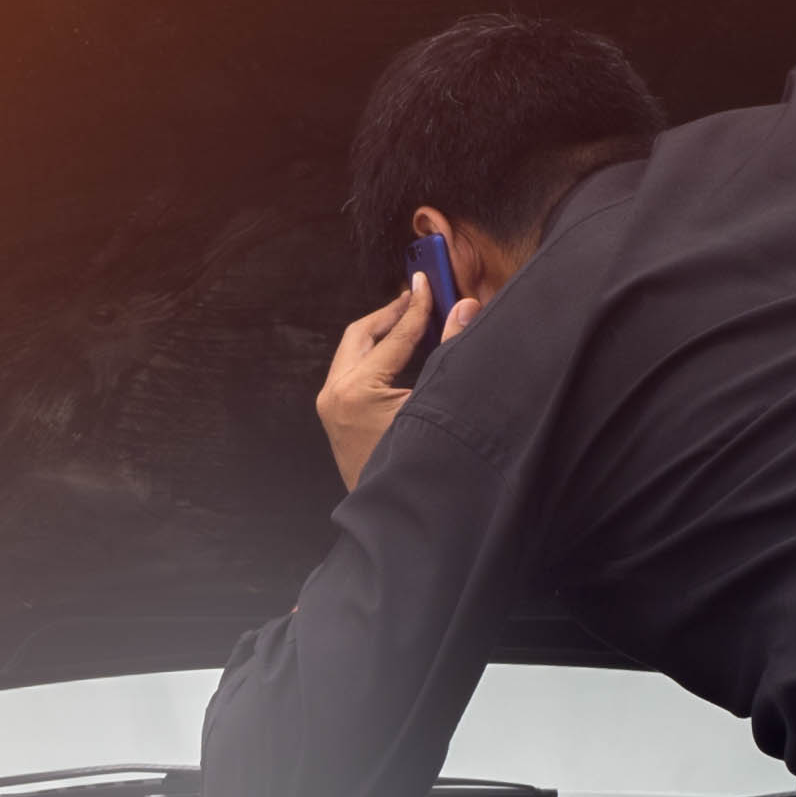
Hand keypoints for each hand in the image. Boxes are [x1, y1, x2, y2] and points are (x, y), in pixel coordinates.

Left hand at [316, 276, 472, 489]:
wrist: (395, 514)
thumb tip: (465, 308)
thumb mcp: (436, 403)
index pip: (394, 335)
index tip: (429, 282)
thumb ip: (449, 351)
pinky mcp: (334, 415)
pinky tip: (398, 351)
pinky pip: (351, 370)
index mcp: (357, 390)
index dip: (417, 306)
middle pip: (361, 334)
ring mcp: (330, 406)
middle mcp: (335, 394)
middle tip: (419, 297)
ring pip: (353, 351)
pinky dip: (373, 353)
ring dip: (381, 332)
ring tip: (411, 319)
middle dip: (392, 313)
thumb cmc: (416, 464)